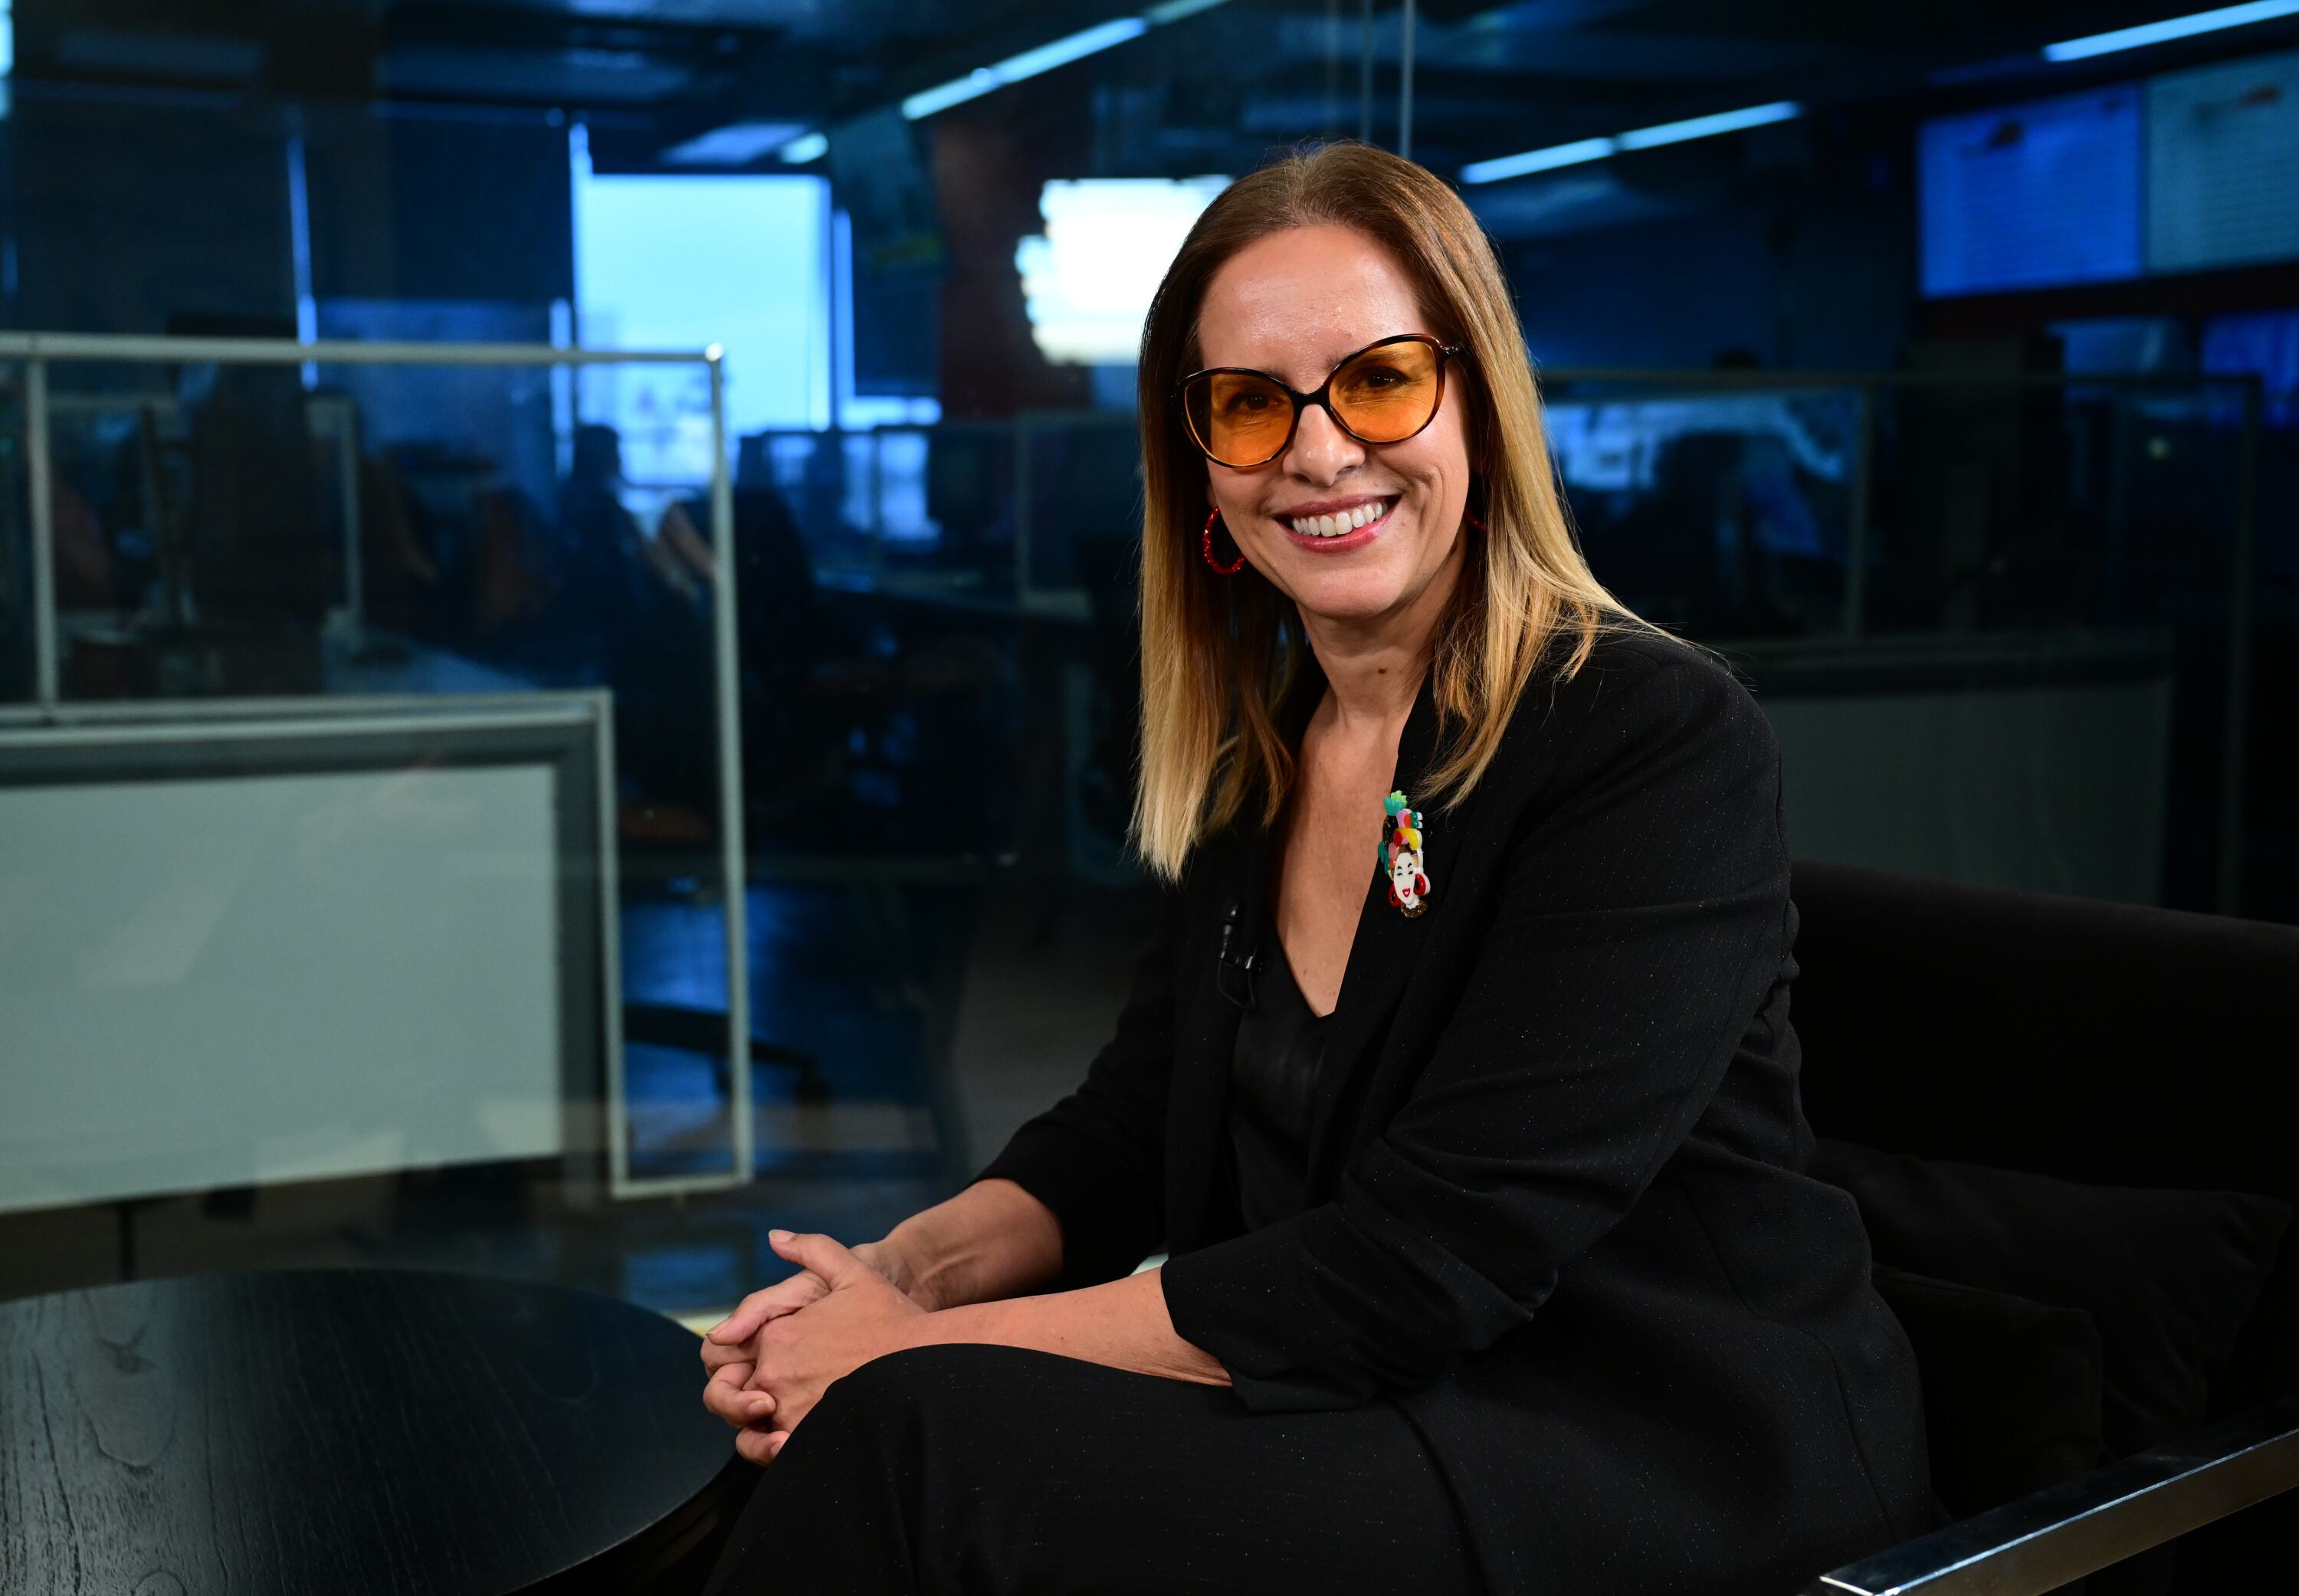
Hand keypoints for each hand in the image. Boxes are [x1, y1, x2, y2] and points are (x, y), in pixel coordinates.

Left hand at [738, 1230, 928, 1462]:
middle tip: (777, 1398)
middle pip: (734, 1395)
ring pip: (750, 1430)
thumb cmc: (892, 1319)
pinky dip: (781, 1450)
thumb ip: (809, 1250)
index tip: (776, 1363)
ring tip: (791, 1419)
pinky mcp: (807, 1441)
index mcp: (776, 1335)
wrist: (931, 1360)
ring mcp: (788, 1411)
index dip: (747, 1361)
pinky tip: (805, 1439)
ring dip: (761, 1428)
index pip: (730, 1354)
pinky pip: (775, 1454)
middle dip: (747, 1398)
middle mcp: (774, 1374)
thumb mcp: (852, 1271)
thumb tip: (774, 1238)